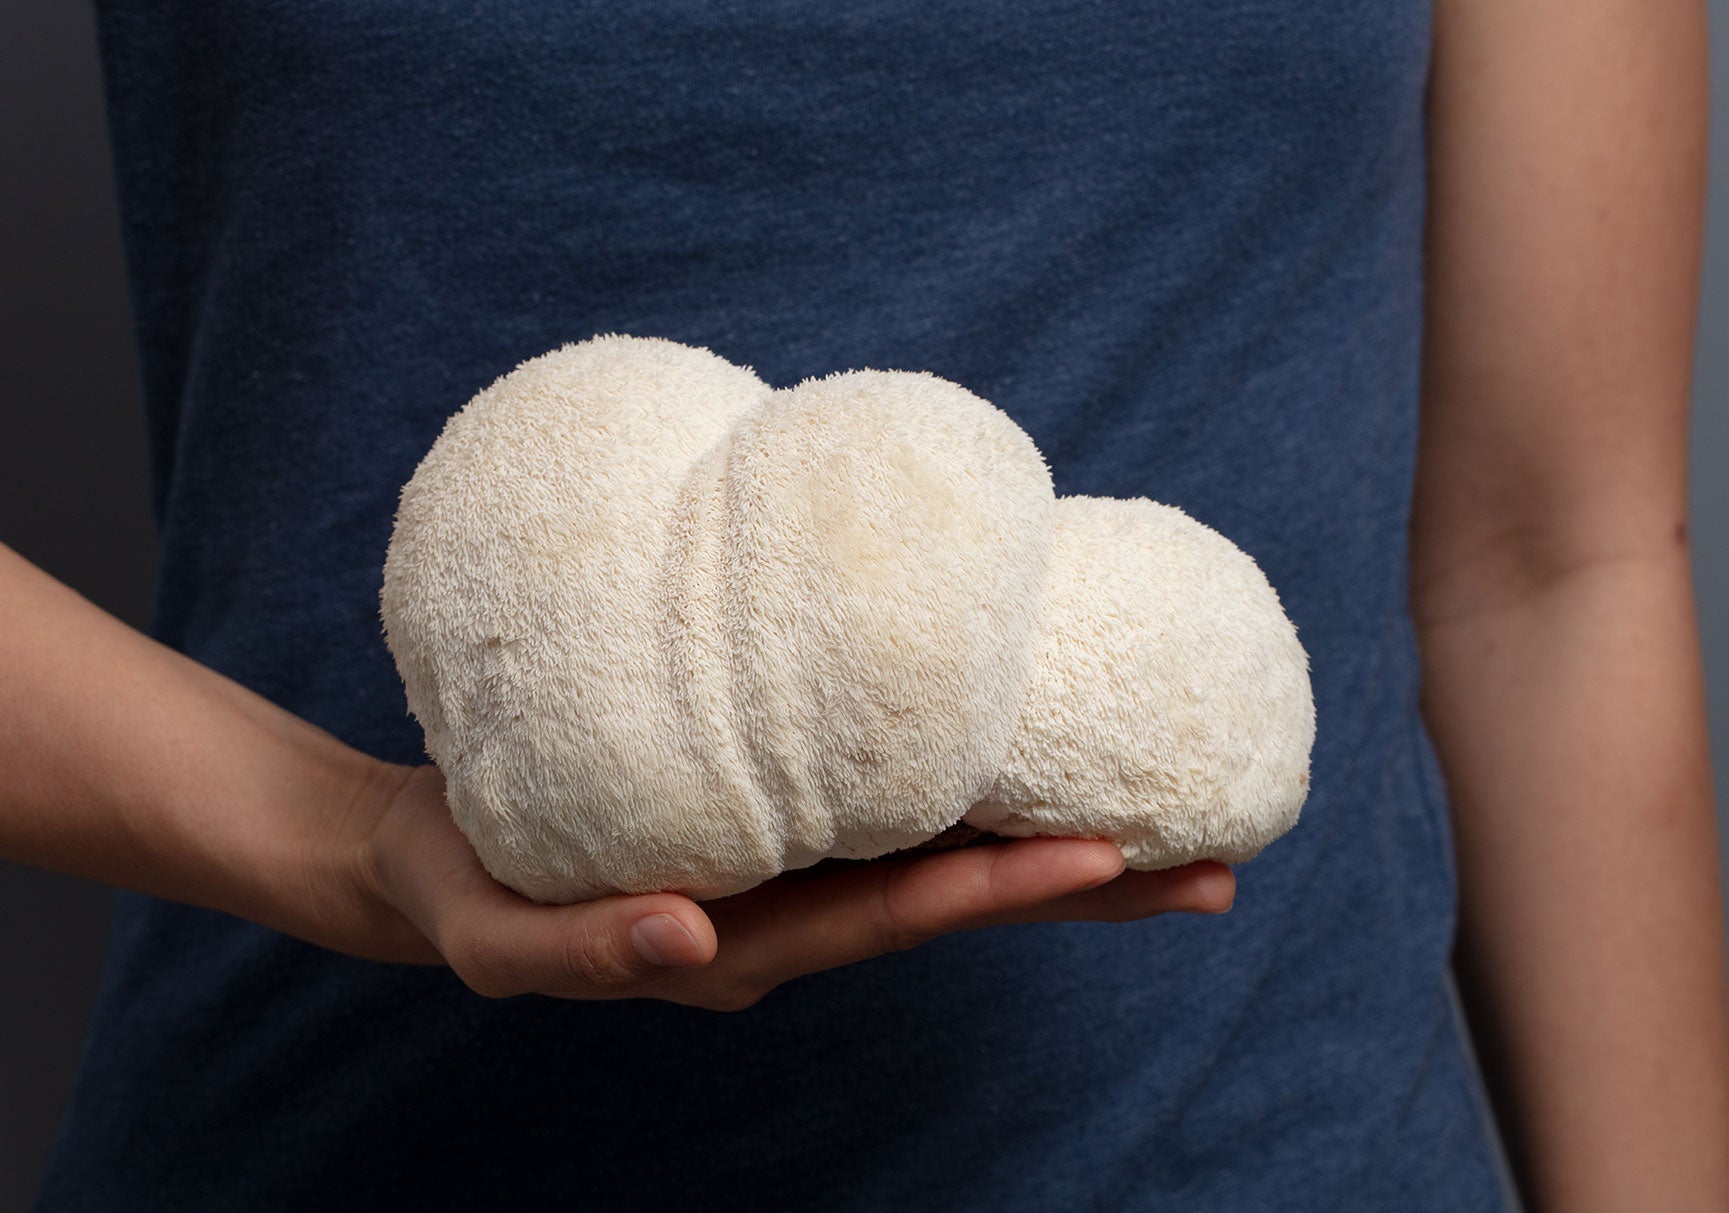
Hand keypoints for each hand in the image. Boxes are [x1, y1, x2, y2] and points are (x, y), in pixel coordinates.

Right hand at [353, 764, 1235, 1011]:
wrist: (433, 851)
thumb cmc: (466, 886)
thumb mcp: (497, 940)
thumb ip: (586, 951)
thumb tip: (689, 937)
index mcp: (747, 943)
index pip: (891, 918)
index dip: (994, 890)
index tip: (1102, 859)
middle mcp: (794, 908)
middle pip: (954, 898)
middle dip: (1081, 888)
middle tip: (1213, 868)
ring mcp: (796, 863)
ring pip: (944, 856)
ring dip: (1060, 850)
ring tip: (1180, 831)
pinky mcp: (784, 809)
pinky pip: (899, 803)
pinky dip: (982, 792)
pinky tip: (1046, 758)